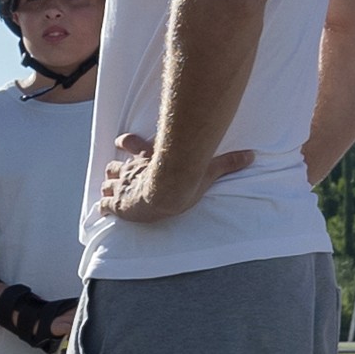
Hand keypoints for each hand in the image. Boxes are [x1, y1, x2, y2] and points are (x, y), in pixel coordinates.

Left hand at [100, 137, 253, 224]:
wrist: (165, 192)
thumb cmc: (184, 178)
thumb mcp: (207, 168)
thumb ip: (228, 162)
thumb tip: (252, 155)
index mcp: (148, 158)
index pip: (132, 144)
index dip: (125, 142)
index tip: (121, 141)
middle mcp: (132, 170)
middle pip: (114, 165)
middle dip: (114, 169)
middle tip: (113, 172)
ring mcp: (123, 186)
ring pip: (107, 183)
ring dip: (107, 188)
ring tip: (107, 192)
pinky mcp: (118, 205)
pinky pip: (104, 206)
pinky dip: (102, 209)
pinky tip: (102, 212)